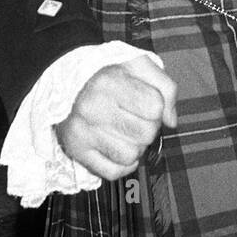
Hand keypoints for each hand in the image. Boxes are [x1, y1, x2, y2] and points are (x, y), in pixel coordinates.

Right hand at [55, 55, 177, 180]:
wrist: (65, 80)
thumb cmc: (107, 73)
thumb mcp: (138, 64)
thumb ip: (164, 87)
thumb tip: (171, 121)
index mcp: (109, 82)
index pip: (155, 107)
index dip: (156, 105)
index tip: (145, 100)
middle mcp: (93, 108)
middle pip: (146, 134)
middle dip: (147, 127)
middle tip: (134, 116)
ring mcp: (83, 132)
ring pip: (131, 155)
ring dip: (135, 147)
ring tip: (124, 131)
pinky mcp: (76, 150)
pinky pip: (113, 172)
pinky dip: (122, 165)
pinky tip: (118, 147)